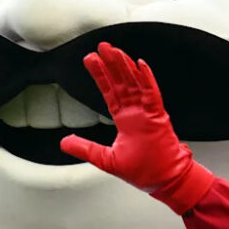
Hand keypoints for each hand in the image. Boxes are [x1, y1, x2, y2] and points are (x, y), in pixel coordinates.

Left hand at [60, 42, 213, 212]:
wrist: (165, 182)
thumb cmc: (143, 171)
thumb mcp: (106, 159)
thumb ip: (85, 148)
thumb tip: (64, 142)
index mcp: (125, 120)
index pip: (110, 92)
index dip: (100, 76)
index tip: (91, 60)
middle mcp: (136, 112)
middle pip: (121, 82)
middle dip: (111, 64)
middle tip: (101, 47)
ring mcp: (148, 113)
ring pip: (135, 83)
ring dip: (125, 66)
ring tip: (114, 50)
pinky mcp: (159, 117)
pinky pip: (153, 94)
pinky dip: (147, 79)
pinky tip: (140, 65)